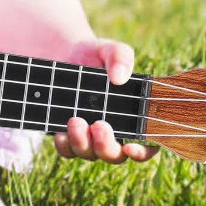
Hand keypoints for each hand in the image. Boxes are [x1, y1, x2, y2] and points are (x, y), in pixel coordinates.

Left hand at [52, 37, 158, 163]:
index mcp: (133, 117)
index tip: (131, 146)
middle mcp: (113, 132)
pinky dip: (64, 146)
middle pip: (114, 155)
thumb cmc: (96, 55)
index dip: (142, 153)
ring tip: (75, 120)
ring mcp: (89, 137)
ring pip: (89, 154)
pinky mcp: (68, 135)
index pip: (146, 146)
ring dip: (82, 143)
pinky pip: (67, 151)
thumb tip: (120, 78)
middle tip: (99, 125)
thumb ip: (121, 58)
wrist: (65, 55)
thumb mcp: (110, 50)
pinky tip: (60, 133)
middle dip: (106, 146)